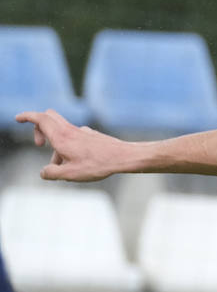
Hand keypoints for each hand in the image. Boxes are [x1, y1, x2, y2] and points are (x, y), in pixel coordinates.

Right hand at [14, 108, 136, 182]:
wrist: (123, 158)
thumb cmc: (97, 165)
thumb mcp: (71, 174)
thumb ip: (52, 173)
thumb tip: (43, 173)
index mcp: (61, 136)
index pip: (39, 119)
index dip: (26, 116)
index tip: (18, 119)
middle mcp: (70, 130)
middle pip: (48, 118)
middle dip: (38, 128)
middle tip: (39, 144)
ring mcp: (81, 132)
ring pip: (61, 131)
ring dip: (55, 144)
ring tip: (60, 164)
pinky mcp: (91, 136)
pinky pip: (74, 137)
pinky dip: (69, 146)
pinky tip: (78, 161)